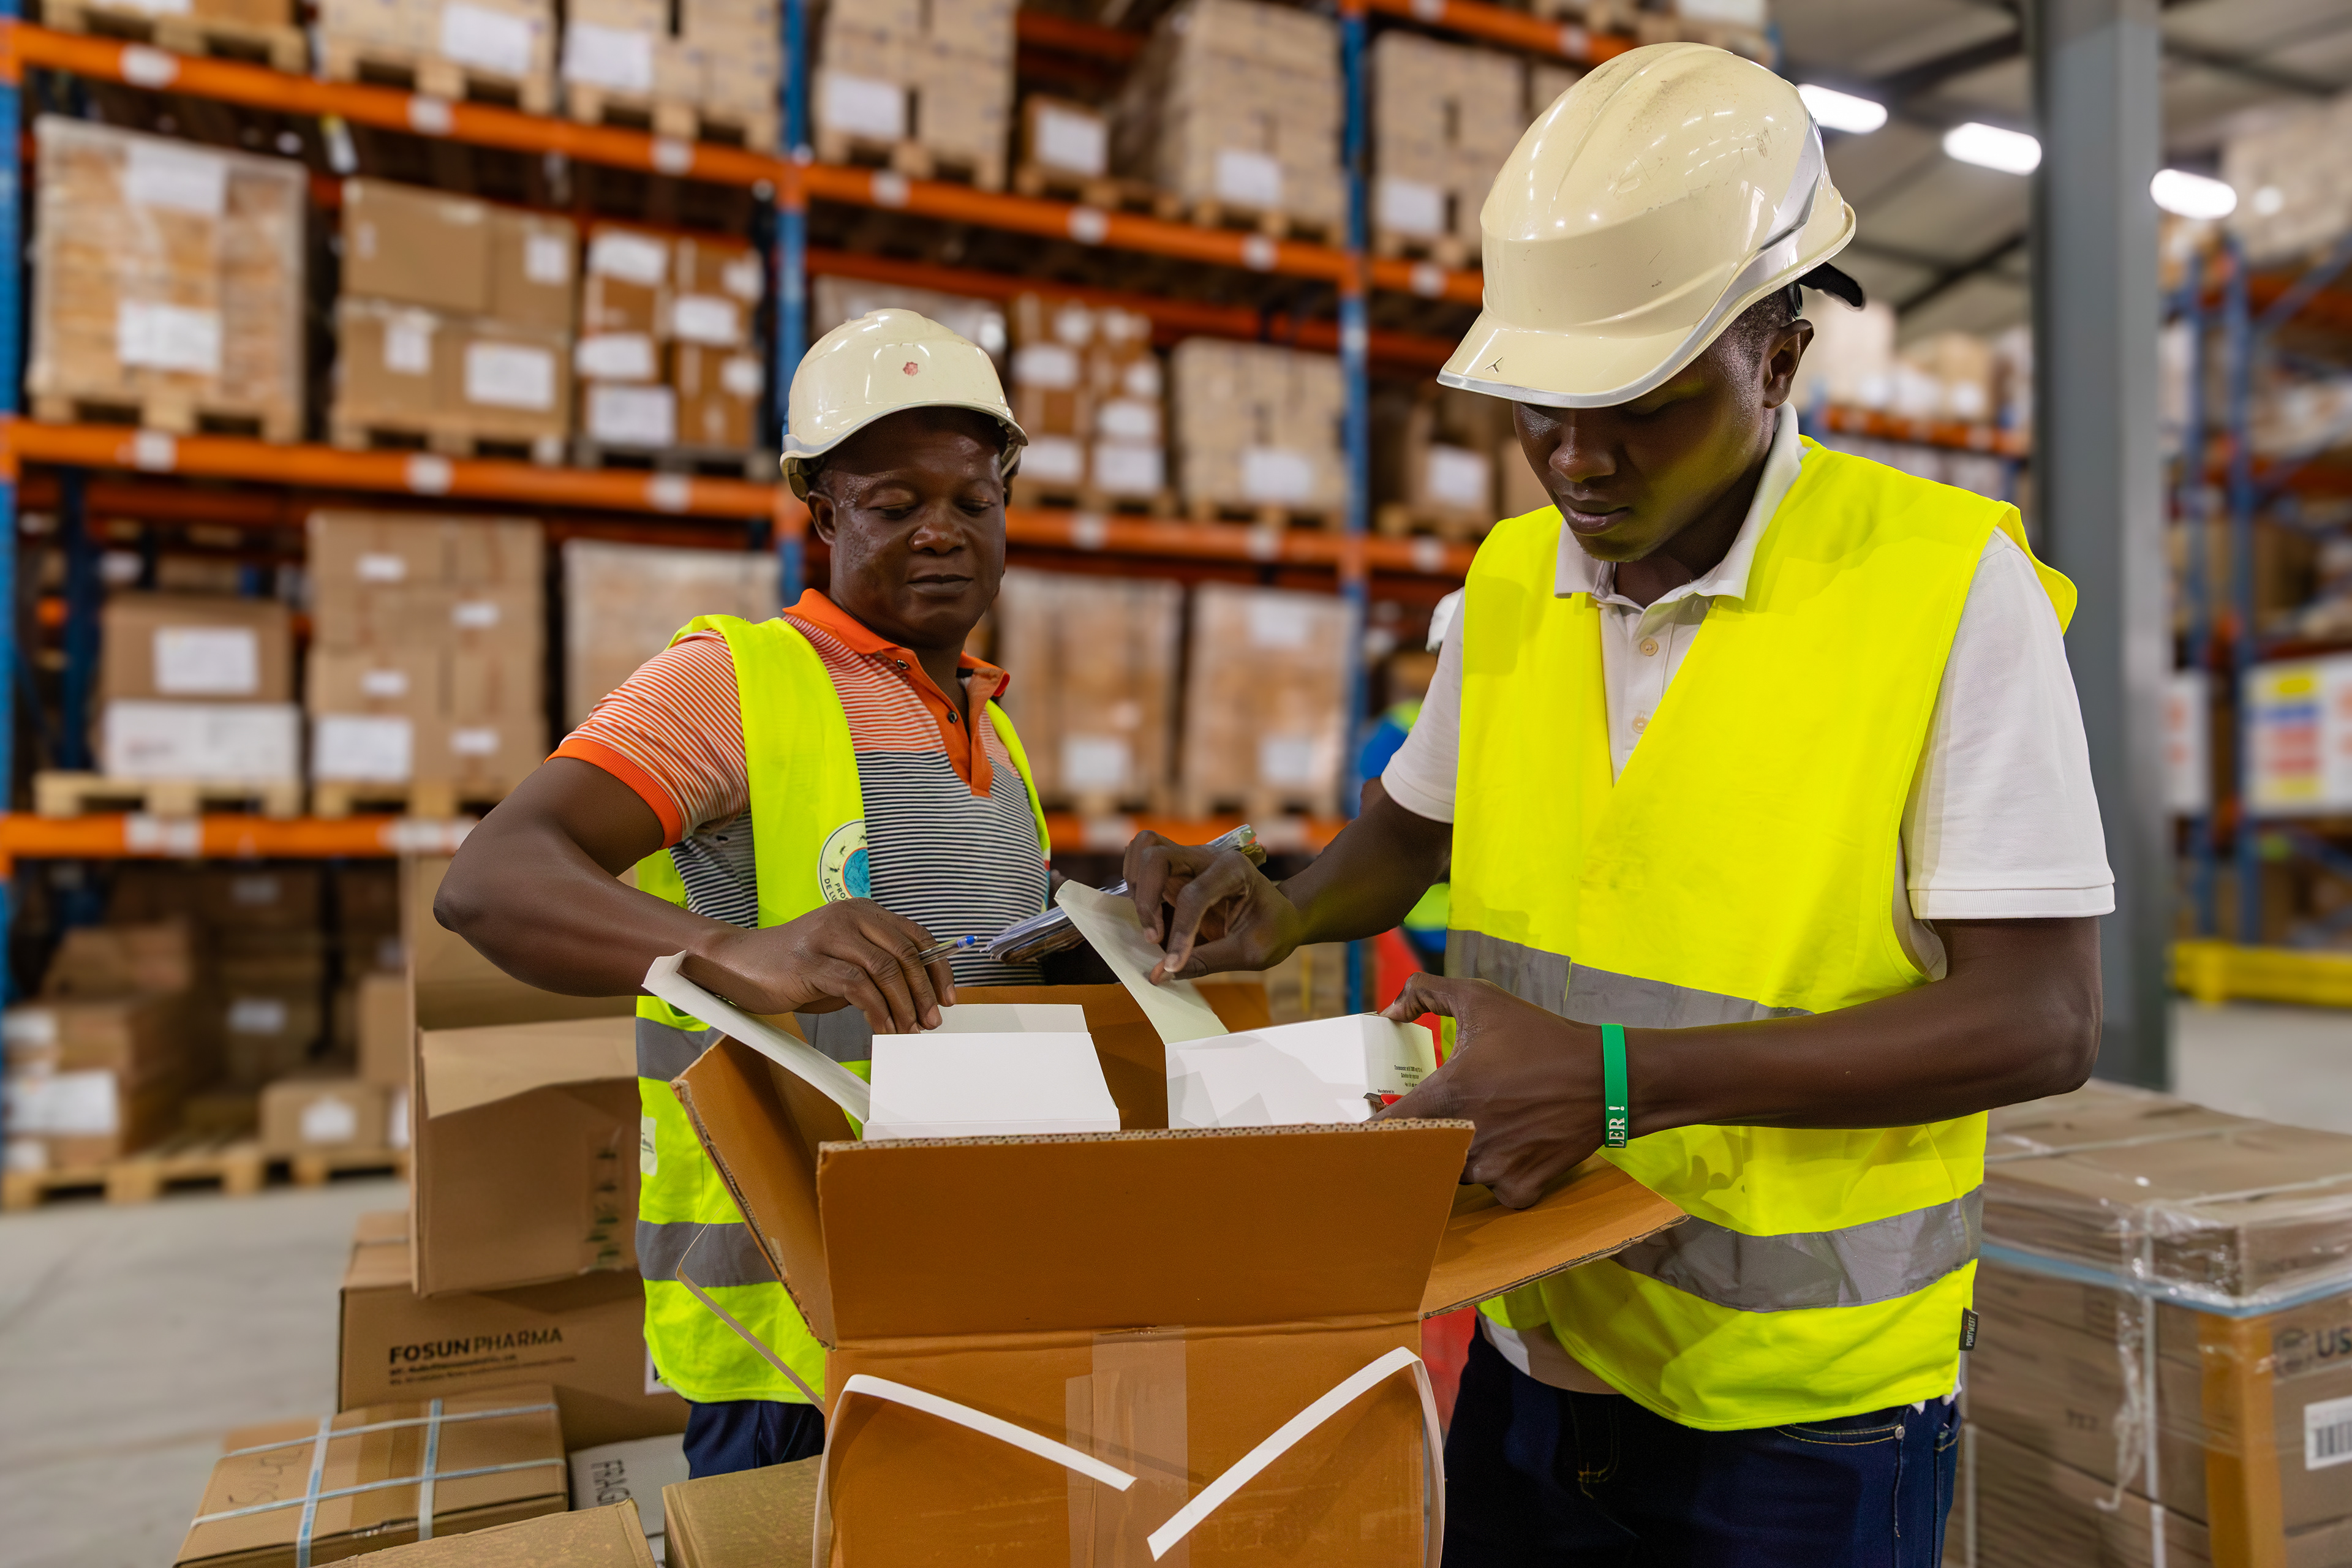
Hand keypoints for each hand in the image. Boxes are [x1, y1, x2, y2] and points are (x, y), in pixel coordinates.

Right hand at [680, 900, 955, 1033]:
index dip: (938, 968)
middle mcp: (849, 916)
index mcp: (862, 911)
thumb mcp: (843, 960)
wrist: (740, 963)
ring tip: (909, 1030)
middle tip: (931, 1021)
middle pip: (906, 952)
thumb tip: (917, 997)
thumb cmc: (795, 967)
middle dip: (924, 992)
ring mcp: (828, 936)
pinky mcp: (810, 961)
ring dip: (904, 1005)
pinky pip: (857, 986)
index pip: (916, 935)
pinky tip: (882, 1028)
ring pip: (885, 969)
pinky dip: (877, 1010)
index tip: (947, 997)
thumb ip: (876, 969)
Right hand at [1122, 831, 1305, 981]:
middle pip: (1157, 856)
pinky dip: (1136, 882)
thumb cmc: (1273, 932)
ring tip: (1151, 923)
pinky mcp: (1177, 870)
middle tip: (1153, 937)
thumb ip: (1205, 962)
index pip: (1193, 895)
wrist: (1282, 917)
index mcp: (1234, 870)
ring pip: (1145, 848)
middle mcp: (1208, 856)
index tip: (1172, 964)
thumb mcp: (1250, 953)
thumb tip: (1159, 974)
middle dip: (1145, 898)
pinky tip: (1151, 913)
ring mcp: (1190, 859)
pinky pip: (1142, 859)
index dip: (1179, 932)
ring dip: (1137, 885)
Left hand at [1373, 974, 1602, 1209]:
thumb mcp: (1482, 999)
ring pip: (1454, 1174)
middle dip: (1421, 1139)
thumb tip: (1387, 1012)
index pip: (1382, 1130)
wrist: (1607, 1078)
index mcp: (1446, 1097)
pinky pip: (1491, 1191)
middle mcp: (1464, 1141)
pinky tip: (1513, 1145)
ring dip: (1459, 1155)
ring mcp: (1492, 1172)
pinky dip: (1496, 1174)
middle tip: (1438, 1118)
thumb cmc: (1541, 1037)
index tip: (1374, 1121)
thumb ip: (1425, 993)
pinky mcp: (1519, 1191)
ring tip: (1486, 1124)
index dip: (1371, 1129)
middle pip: (1417, 1155)